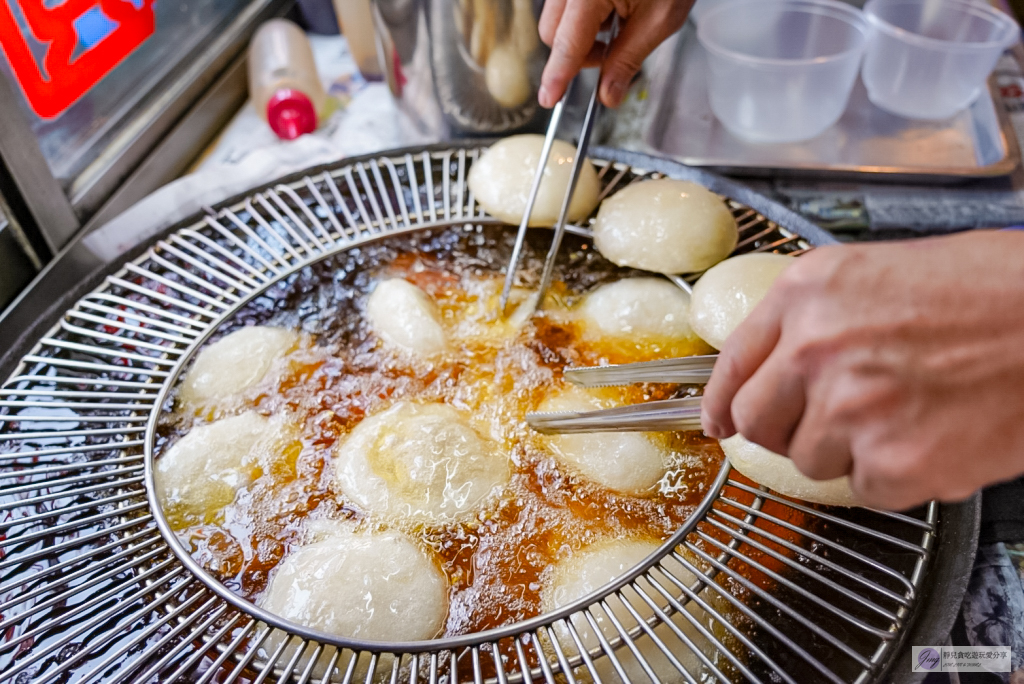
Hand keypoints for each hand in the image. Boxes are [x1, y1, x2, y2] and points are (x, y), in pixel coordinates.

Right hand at [538, 0, 693, 108]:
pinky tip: (612, 8)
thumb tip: (608, 94)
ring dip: (580, 35)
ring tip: (617, 22)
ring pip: (556, 19)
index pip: (567, 44)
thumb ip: (628, 60)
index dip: (558, 76)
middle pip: (552, 33)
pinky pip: (566, 4)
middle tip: (612, 53)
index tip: (550, 98)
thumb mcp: (659, 21)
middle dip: (576, 54)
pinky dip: (584, 17)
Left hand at [701, 231, 1023, 509]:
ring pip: (808, 460)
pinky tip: (932, 434)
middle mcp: (816, 348)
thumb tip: (772, 365)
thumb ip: (813, 318)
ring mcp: (851, 408)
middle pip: (756, 421)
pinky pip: (864, 488)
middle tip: (830, 419)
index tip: (717, 421)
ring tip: (906, 411)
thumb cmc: (993, 292)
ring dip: (847, 449)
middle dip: (784, 428)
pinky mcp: (894, 462)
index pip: (732, 362)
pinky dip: (895, 474)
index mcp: (808, 294)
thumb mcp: (879, 274)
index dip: (720, 400)